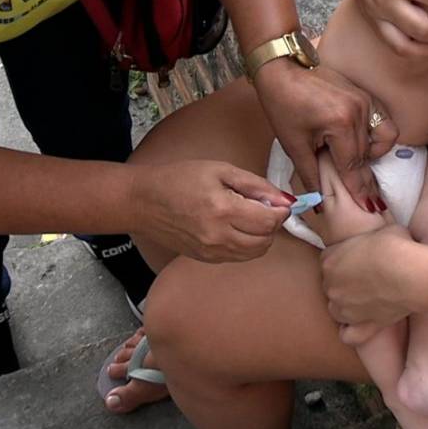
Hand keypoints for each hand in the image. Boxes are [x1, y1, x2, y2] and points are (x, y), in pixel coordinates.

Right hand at [129, 160, 293, 262]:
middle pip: (266, 240)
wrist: (143, 202)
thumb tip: (283, 198)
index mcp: (223, 210)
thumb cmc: (179, 179)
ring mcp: (211, 252)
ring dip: (261, 236)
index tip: (280, 201)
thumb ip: (255, 185)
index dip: (281, 210)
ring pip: (255, 253)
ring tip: (249, 216)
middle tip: (264, 206)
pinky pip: (239, 257)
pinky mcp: (206, 259)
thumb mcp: (220, 170)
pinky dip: (246, 244)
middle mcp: (218, 236)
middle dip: (272, 223)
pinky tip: (235, 226)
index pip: (269, 221)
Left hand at [253, 59, 398, 195]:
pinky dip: (375, 137)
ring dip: (368, 156)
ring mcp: (366, 100)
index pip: (353, 165)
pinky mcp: (365, 95)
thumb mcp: (293, 145)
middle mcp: (359, 111)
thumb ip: (311, 175)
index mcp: (340, 123)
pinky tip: (358, 144)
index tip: (367, 208)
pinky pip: (382, 122)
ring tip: (350, 163)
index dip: (358, 189)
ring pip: (378, 140)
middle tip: (362, 198)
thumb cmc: (282, 104)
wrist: (282, 69)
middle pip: (366, 156)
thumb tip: (320, 202)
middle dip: (362, 176)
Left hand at [320, 223, 415, 342]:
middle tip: (366, 278)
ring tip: (364, 301)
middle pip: (331, 285)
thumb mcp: (380, 230)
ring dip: (345, 306)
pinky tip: (361, 325)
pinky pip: (348, 335)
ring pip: (336, 311)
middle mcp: (332, 286)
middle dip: (344, 282)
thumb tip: (381, 237)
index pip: (328, 260)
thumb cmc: (395, 245)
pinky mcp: (362, 325)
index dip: (344, 259)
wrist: (407, 272)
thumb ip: (371, 238)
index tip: (358, 258)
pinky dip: (351, 332)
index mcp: (330, 260)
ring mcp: (345, 308)